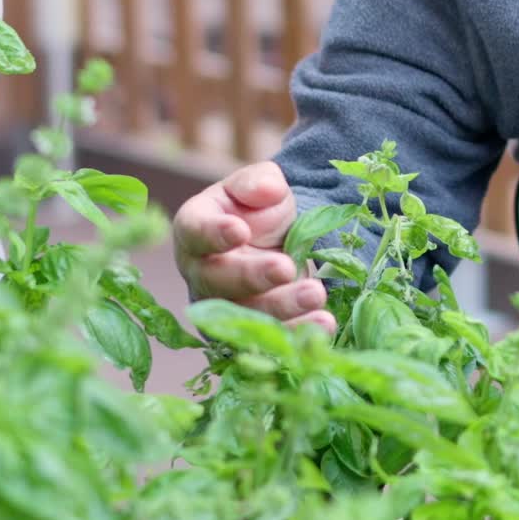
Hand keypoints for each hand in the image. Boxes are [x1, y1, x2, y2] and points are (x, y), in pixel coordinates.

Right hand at [173, 161, 335, 331]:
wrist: (278, 241)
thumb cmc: (258, 209)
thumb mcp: (260, 184)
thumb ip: (259, 182)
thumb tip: (267, 190)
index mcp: (194, 229)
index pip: (195, 231)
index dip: (214, 233)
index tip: (240, 230)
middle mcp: (201, 271)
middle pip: (217, 280)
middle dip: (252, 276)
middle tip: (285, 267)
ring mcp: (222, 306)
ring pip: (244, 314)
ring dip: (281, 309)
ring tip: (316, 295)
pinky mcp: (248, 331)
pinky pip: (268, 337)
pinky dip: (298, 331)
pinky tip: (324, 323)